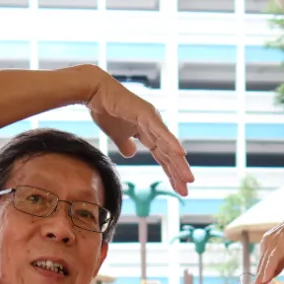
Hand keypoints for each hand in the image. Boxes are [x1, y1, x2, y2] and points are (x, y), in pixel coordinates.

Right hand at [85, 70, 192, 195]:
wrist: (95, 91)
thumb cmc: (105, 110)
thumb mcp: (116, 135)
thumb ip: (125, 144)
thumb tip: (131, 154)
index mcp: (148, 132)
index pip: (162, 156)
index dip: (170, 172)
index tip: (178, 188)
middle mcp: (154, 126)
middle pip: (169, 154)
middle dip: (177, 173)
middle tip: (186, 191)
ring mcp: (152, 119)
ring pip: (168, 145)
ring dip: (178, 163)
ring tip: (188, 179)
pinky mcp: (146, 113)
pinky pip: (160, 131)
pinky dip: (171, 142)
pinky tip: (181, 154)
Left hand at [249, 193, 283, 283]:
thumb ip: (280, 260)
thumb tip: (273, 273)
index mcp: (268, 244)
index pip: (262, 267)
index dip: (258, 283)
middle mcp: (268, 243)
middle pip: (261, 268)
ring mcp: (274, 241)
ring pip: (265, 265)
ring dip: (260, 282)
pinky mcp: (283, 241)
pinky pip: (275, 258)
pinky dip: (270, 269)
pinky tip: (266, 279)